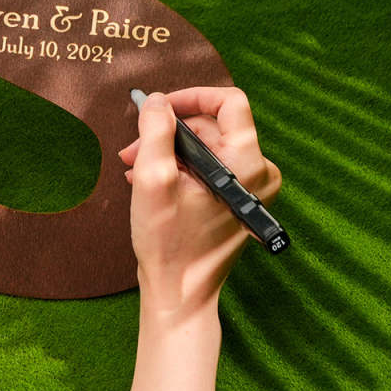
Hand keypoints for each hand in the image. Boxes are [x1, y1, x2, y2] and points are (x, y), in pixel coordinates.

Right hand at [120, 87, 280, 318]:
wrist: (180, 293)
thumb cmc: (169, 241)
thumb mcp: (154, 177)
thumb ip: (155, 129)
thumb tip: (156, 99)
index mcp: (247, 163)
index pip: (229, 101)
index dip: (191, 97)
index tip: (160, 107)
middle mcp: (258, 172)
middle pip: (211, 125)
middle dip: (168, 132)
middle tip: (133, 148)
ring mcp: (250, 187)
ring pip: (206, 146)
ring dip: (167, 151)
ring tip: (134, 169)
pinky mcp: (238, 199)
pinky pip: (208, 166)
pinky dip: (178, 167)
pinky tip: (148, 181)